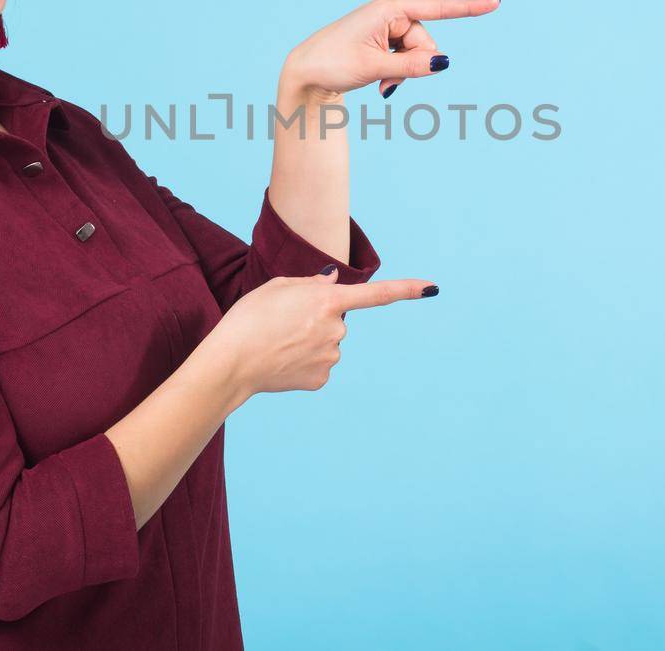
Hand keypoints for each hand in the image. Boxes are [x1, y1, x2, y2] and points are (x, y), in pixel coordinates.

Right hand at [211, 269, 438, 396]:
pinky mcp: (321, 379)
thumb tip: (333, 284)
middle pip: (336, 320)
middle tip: (283, 322)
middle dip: (317, 319)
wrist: (231, 362)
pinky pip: (319, 365)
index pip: (376, 294)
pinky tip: (282, 362)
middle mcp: (336, 329)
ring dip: (309, 341)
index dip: (407, 289)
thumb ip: (311, 285)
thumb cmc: (249, 318)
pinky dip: (303, 363)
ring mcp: (331, 357)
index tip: (433, 287)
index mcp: (327, 300)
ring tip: (277, 342)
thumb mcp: (277, 287)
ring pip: (328, 343)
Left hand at [281, 0, 500, 100]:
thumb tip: (443, 63)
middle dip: (416, 65)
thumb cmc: (332, 63)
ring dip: (406, 73)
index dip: (468, 7)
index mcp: (389, 9)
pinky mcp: (384, 39)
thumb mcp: (374, 67)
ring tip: (380, 83)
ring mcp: (388, 26)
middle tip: (388, 82)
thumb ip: (411, 66)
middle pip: (427, 41)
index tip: (495, 2)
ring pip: (419, 53)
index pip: (437, 8)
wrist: (305, 73)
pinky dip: (398, 73)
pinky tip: (380, 83)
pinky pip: (407, 58)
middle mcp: (392, 12)